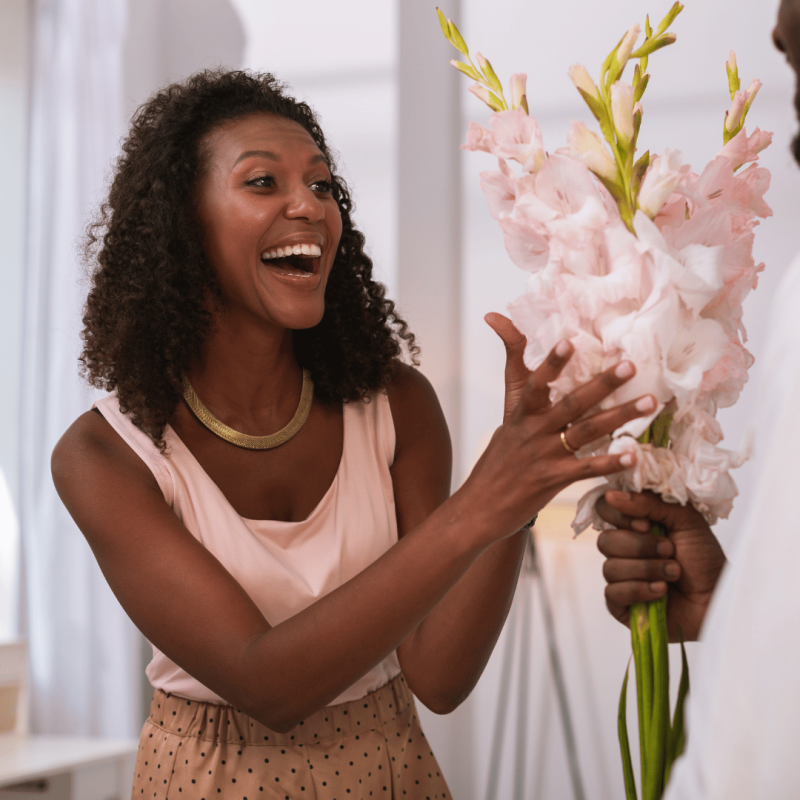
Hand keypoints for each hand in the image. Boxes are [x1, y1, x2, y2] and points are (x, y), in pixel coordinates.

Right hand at [463, 315, 656, 538]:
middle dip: (603, 383)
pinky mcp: (554, 480)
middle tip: (630, 365)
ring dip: (621, 415)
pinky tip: (634, 455)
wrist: (478, 508)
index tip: (569, 342)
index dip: (552, 363)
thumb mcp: (505, 429)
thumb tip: (535, 388)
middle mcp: (533, 432)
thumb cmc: (495, 467)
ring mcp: (545, 456)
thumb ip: (524, 406)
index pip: (536, 384)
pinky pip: (588, 468)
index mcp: (520, 416)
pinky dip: (611, 462)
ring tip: (649, 402)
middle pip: (573, 403)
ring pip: (588, 431)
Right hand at [596, 490, 725, 640]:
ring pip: (610, 567)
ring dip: (647, 569)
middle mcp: (623, 548)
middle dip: (641, 547)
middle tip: (669, 550)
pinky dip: (640, 590)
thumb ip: (651, 503)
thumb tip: (613, 495)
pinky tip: (661, 591)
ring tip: (673, 573)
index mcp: (634, 524)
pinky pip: (613, 593)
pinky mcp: (620, 604)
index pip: (604, 510)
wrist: (718, 600)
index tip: (647, 525)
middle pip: (605, 541)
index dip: (620, 516)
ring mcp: (620, 577)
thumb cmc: (705, 560)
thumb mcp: (686, 520)